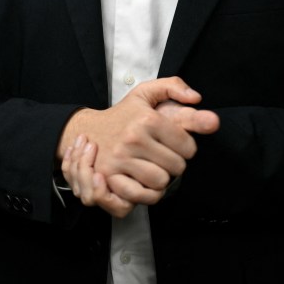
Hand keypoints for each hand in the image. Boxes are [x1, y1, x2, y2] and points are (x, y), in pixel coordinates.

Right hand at [57, 77, 219, 206]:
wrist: (87, 129)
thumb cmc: (124, 114)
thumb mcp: (147, 93)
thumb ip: (175, 87)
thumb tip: (197, 98)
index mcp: (148, 119)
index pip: (188, 146)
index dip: (188, 148)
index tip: (177, 145)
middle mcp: (134, 139)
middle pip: (177, 167)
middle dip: (176, 164)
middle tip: (165, 157)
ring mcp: (120, 159)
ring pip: (160, 183)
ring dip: (162, 179)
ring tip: (156, 169)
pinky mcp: (108, 177)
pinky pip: (139, 196)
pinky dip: (147, 194)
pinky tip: (146, 183)